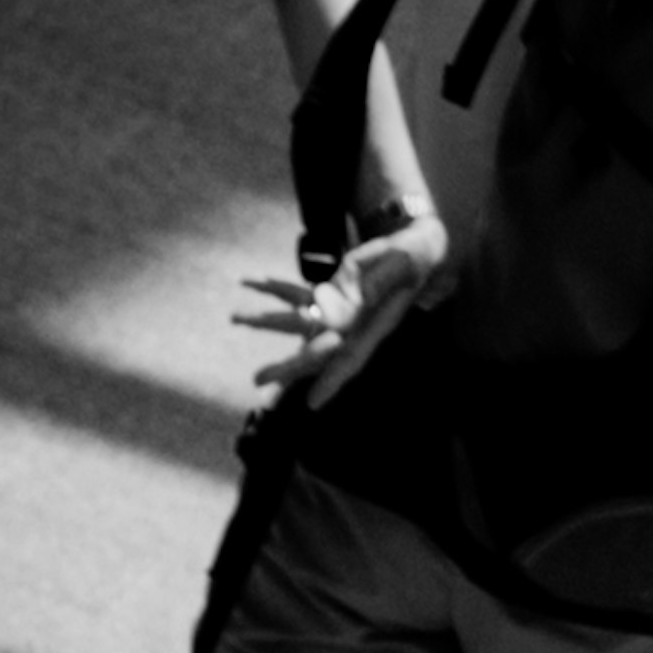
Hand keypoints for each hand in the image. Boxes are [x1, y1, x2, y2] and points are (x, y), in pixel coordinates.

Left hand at [239, 212, 448, 404]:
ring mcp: (341, 308)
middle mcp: (353, 323)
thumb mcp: (404, 265)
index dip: (334, 379)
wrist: (417, 249)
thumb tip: (359, 296)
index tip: (313, 403)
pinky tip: (252, 280)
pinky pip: (300, 292)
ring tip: (235, 317)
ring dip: (267, 320)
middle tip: (256, 380)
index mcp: (374, 324)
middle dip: (288, 366)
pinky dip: (275, 287)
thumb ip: (384, 279)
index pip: (351, 356)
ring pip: (300, 319)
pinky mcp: (332, 290)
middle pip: (317, 349)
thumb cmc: (416, 257)